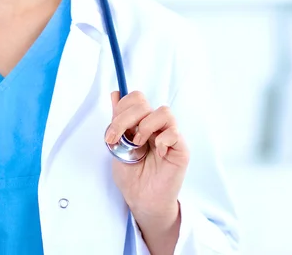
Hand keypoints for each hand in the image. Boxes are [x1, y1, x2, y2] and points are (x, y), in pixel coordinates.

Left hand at [106, 91, 188, 217]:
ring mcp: (169, 135)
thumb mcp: (117, 144)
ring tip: (138, 144)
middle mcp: (155, 124)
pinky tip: (156, 152)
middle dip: (125, 119)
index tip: (110, 133)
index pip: (134, 99)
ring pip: (163, 112)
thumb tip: (115, 94)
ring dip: (145, 126)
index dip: (120, 109)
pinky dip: (162, 140)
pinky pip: (174, 133)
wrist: (140, 198)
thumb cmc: (130, 174)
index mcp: (140, 121)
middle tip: (118, 140)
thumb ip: (117, 120)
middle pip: (143, 103)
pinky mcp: (180, 148)